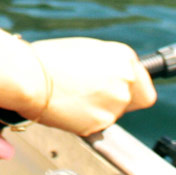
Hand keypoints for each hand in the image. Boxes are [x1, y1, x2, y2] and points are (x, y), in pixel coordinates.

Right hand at [27, 37, 156, 135]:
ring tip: (74, 95)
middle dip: (116, 98)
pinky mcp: (101, 123)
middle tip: (94, 93)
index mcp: (123, 57)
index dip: (131, 85)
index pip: (144, 81)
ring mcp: (115, 104)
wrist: (31, 77)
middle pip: (134, 99)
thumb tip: (112, 74)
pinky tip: (69, 105)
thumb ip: (107, 63)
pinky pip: (98, 124)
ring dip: (100, 108)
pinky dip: (86, 119)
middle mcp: (126, 80)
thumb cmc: (50, 59)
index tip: (119, 86)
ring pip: (115, 113)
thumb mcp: (86, 50)